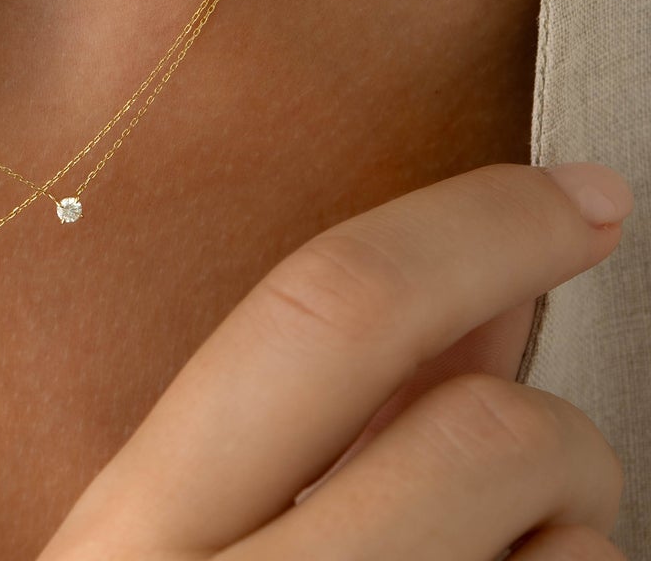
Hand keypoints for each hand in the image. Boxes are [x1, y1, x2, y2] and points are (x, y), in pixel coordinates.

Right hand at [40, 162, 632, 560]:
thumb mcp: (181, 557)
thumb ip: (319, 421)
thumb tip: (473, 302)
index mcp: (141, 538)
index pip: (322, 312)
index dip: (469, 228)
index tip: (577, 198)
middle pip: (490, 435)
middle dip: (551, 428)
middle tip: (542, 467)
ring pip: (582, 556)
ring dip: (574, 560)